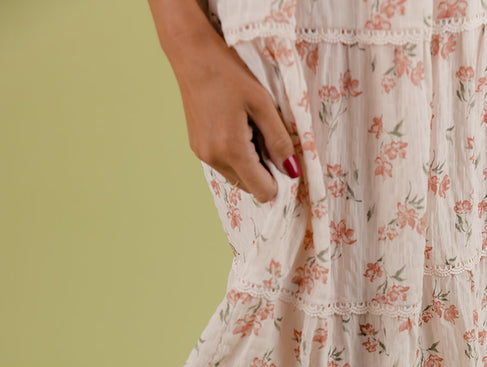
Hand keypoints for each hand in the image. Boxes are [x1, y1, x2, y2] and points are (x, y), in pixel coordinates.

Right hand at [164, 29, 299, 201]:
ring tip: (249, 130)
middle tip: (264, 137)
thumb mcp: (263, 104)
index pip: (263, 191)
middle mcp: (214, 159)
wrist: (192, 54)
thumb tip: (292, 172)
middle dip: (264, 171)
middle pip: (250, 188)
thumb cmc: (229, 73)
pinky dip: (236, 157)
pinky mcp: (197, 149)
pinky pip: (225, 167)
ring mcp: (202, 156)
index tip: (283, 159)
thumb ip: (279, 141)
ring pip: (237, 178)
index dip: (279, 181)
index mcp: (232, 150)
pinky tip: (236, 129)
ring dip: (250, 164)